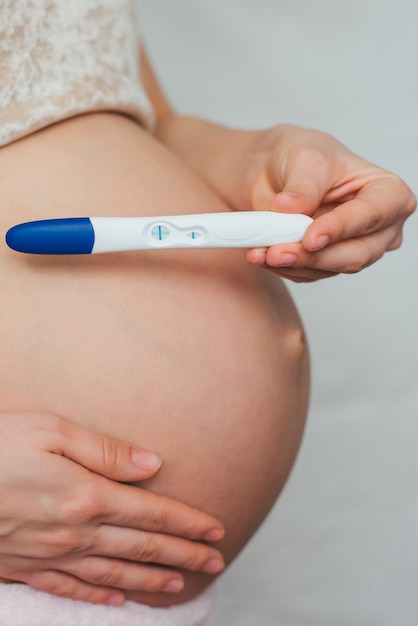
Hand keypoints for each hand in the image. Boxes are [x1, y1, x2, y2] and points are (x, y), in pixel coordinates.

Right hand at [0, 412, 223, 605]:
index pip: (152, 513)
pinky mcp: (26, 568)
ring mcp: (50, 555)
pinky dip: (101, 594)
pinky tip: (119, 599)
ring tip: (181, 585)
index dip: (187, 522)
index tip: (216, 530)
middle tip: (216, 562)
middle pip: (142, 546)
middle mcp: (75, 532)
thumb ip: (106, 451)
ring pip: (115, 572)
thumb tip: (152, 465)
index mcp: (86, 495)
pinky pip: (73, 589)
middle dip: (183, 554)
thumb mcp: (51, 431)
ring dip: (152, 579)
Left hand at [245, 124, 415, 280]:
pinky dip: (282, 267)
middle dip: (313, 256)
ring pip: (328, 269)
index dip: (341, 228)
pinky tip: (261, 255)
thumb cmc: (305, 157)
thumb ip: (303, 187)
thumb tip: (290, 208)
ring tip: (260, 252)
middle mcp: (379, 228)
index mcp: (388, 194)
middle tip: (278, 252)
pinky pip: (307, 274)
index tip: (310, 236)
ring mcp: (354, 249)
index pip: (372, 216)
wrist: (277, 171)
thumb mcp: (306, 159)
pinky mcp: (327, 264)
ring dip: (291, 264)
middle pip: (355, 254)